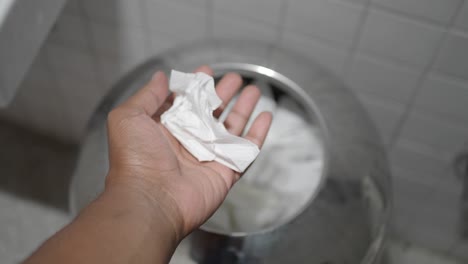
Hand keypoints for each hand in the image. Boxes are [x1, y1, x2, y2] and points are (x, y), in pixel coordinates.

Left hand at [105, 66, 271, 240]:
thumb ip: (147, 95)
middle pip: (212, 112)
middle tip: (235, 79)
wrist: (151, 200)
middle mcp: (188, 141)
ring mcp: (208, 156)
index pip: (185, 102)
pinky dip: (258, 134)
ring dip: (243, 108)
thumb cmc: (135, 160)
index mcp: (165, 128)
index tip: (206, 72)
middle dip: (223, 94)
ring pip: (231, 128)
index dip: (196, 86)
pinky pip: (247, 151)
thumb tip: (160, 77)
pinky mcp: (225, 172)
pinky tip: (265, 117)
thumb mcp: (128, 118)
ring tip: (253, 90)